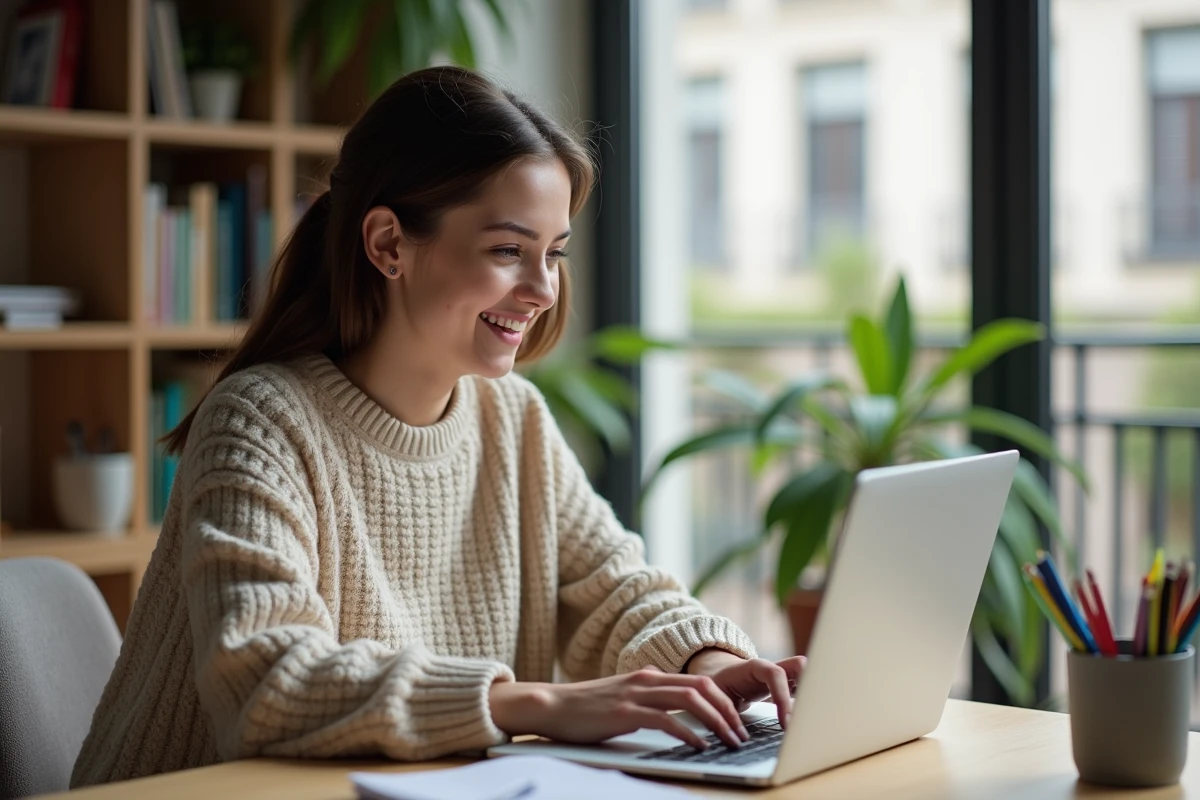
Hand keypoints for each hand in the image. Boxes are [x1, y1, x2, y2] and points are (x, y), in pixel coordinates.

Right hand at [489, 670, 750, 749]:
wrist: (551, 705)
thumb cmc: (585, 709)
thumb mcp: (624, 700)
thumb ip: (649, 703)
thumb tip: (675, 718)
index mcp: (651, 676)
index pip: (700, 682)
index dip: (724, 701)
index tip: (738, 722)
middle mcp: (648, 680)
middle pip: (703, 687)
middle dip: (728, 711)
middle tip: (742, 734)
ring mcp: (637, 694)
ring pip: (691, 700)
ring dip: (716, 722)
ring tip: (729, 741)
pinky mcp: (625, 712)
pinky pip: (666, 720)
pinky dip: (688, 733)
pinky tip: (699, 746)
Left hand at [685, 650, 805, 727]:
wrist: (719, 677)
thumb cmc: (716, 688)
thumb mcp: (715, 697)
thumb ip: (726, 710)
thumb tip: (735, 734)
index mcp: (753, 668)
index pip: (774, 674)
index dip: (782, 697)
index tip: (786, 723)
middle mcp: (771, 667)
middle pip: (799, 666)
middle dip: (808, 688)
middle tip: (806, 718)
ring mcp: (781, 674)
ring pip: (807, 674)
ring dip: (812, 694)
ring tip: (811, 720)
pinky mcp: (787, 685)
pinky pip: (804, 687)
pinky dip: (809, 701)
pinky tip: (809, 719)